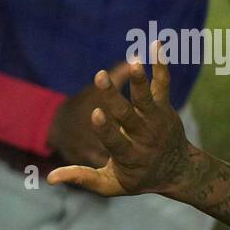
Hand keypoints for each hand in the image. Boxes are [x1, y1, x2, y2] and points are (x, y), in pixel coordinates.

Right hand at [47, 50, 192, 196]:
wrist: (178, 171)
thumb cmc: (137, 178)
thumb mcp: (110, 184)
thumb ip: (82, 178)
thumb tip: (51, 179)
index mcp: (129, 157)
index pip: (116, 142)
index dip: (105, 129)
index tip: (96, 113)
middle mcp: (145, 138)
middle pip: (128, 116)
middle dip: (113, 96)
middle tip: (100, 77)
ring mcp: (157, 122)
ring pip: (147, 99)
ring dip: (140, 80)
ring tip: (134, 62)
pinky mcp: (165, 108)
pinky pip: (163, 85)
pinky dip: (161, 65)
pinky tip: (157, 45)